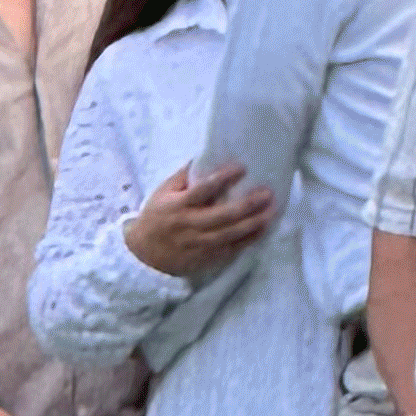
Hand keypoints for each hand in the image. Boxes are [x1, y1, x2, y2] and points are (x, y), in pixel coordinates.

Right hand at [122, 161, 276, 279]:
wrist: (145, 253)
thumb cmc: (157, 216)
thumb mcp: (163, 192)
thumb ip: (184, 177)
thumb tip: (205, 157)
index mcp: (178, 206)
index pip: (202, 190)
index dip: (222, 179)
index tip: (241, 168)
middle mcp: (190, 225)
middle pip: (222, 216)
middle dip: (246, 205)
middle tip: (266, 193)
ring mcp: (199, 244)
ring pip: (230, 235)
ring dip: (252, 223)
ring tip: (271, 211)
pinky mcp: (206, 258)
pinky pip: (230, 249)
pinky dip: (247, 240)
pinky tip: (262, 229)